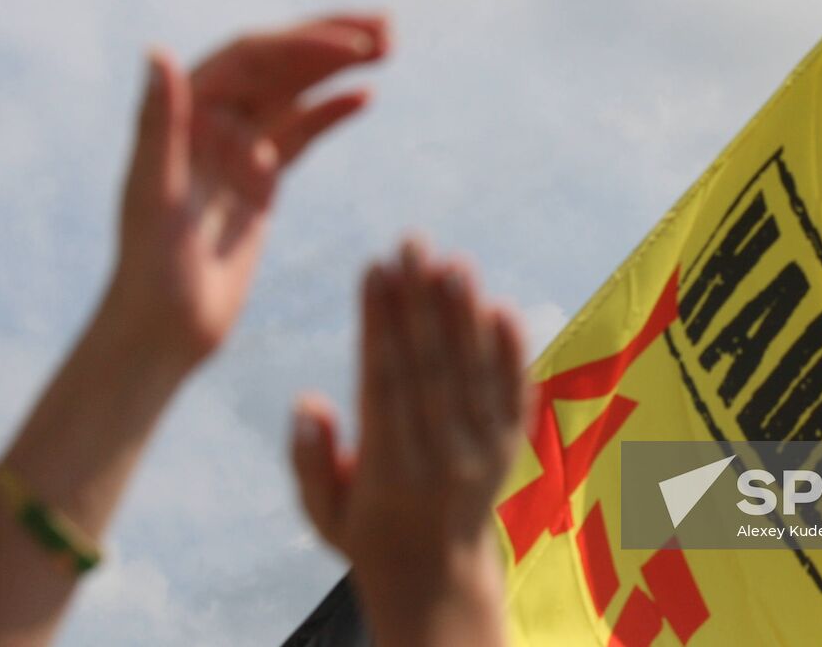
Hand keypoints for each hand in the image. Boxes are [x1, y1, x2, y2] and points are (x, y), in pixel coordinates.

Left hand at [107, 14, 389, 367]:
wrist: (164, 330)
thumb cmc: (151, 269)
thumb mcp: (153, 195)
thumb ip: (158, 122)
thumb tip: (157, 52)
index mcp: (185, 112)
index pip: (251, 57)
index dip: (303, 43)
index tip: (354, 45)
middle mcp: (210, 120)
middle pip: (279, 63)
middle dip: (331, 40)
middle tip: (387, 25)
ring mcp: (239, 148)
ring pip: (296, 91)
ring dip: (339, 66)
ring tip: (389, 46)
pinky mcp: (260, 180)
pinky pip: (302, 133)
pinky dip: (333, 111)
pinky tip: (366, 96)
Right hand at [291, 239, 526, 646]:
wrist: (439, 578)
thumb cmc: (367, 530)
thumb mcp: (321, 512)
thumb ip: (310, 459)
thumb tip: (307, 401)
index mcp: (388, 469)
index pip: (383, 380)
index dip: (379, 322)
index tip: (374, 269)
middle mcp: (441, 456)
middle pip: (430, 365)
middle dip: (420, 299)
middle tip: (413, 243)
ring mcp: (484, 450)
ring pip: (473, 371)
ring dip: (464, 313)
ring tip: (454, 261)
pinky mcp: (513, 445)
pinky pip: (514, 393)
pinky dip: (511, 350)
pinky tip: (501, 306)